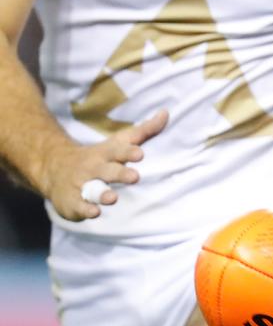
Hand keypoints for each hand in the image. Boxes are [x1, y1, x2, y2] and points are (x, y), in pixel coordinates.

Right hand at [42, 110, 167, 221]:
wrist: (54, 168)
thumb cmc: (98, 156)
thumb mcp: (119, 142)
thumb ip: (144, 131)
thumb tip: (166, 112)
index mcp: (106, 154)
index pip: (118, 151)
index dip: (128, 152)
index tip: (140, 154)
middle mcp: (92, 168)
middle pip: (107, 171)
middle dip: (120, 174)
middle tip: (135, 177)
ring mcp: (80, 185)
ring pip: (92, 189)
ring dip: (102, 194)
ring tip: (113, 198)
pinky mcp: (72, 202)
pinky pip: (79, 206)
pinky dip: (85, 210)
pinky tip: (94, 213)